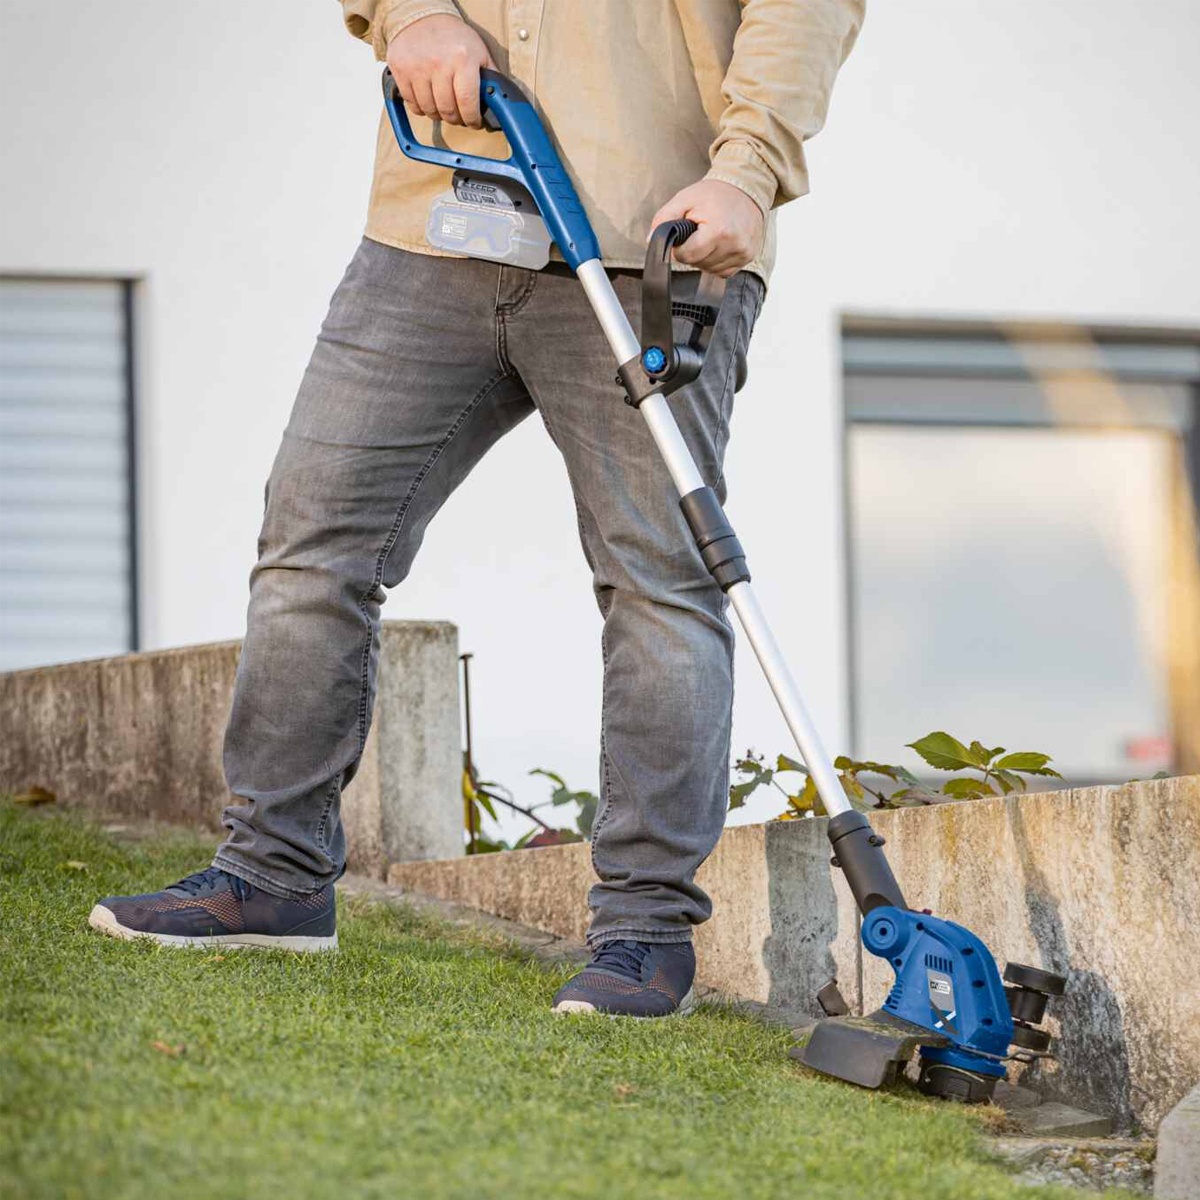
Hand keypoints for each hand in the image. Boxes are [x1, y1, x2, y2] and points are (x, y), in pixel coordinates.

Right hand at [387, 14, 495, 129]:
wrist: (421, 16)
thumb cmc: (453, 36)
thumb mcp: (478, 51)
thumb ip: (490, 77)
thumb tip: (500, 102)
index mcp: (462, 59)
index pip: (468, 103)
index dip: (472, 119)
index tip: (473, 122)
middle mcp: (439, 64)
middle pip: (448, 111)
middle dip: (457, 119)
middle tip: (459, 115)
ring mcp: (418, 68)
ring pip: (430, 111)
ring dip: (439, 114)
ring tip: (444, 105)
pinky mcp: (401, 72)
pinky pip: (413, 105)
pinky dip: (422, 108)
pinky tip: (428, 99)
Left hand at [649, 180, 764, 276]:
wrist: (746, 188)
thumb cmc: (714, 194)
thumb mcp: (685, 199)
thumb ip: (664, 218)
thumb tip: (651, 240)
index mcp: (719, 230)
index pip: (687, 256)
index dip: (680, 247)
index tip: (686, 233)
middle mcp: (734, 244)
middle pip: (698, 264)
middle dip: (693, 251)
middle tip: (700, 230)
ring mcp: (744, 252)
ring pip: (710, 269)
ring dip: (705, 257)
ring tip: (711, 235)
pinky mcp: (749, 257)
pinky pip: (723, 271)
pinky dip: (717, 261)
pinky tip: (720, 243)